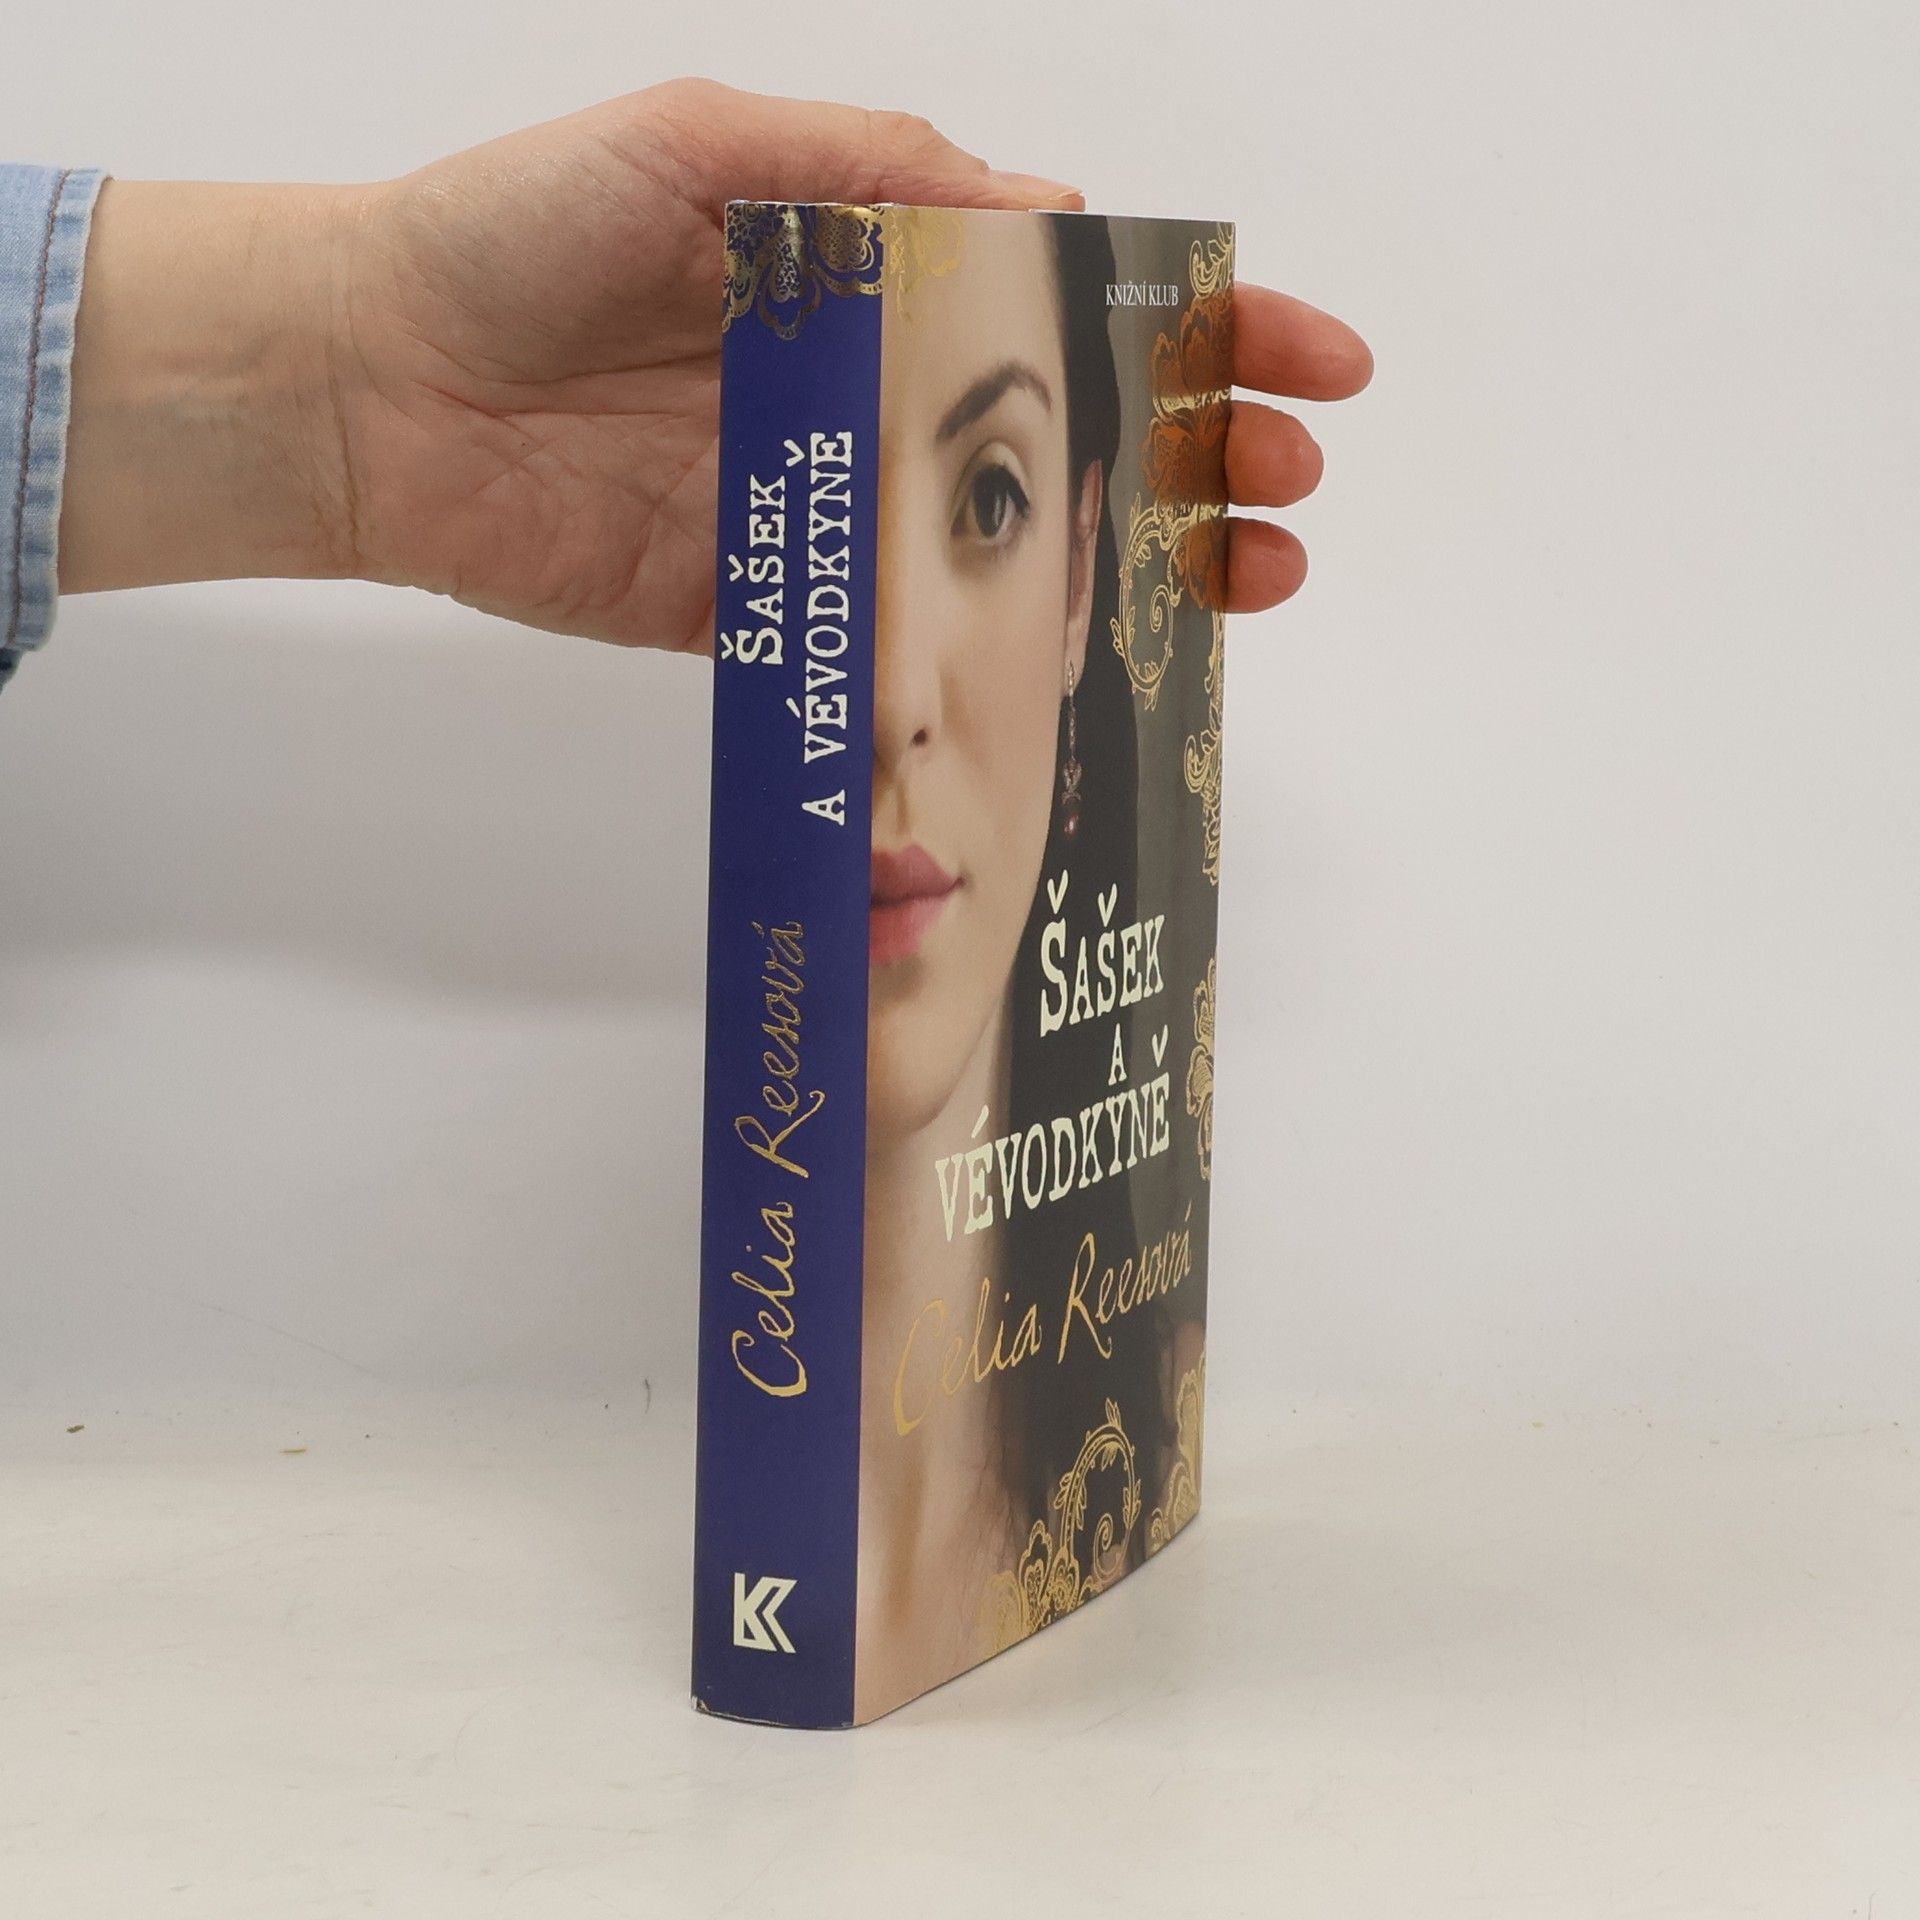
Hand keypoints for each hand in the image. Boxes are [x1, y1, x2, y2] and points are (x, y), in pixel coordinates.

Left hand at [59, 79, 1370, 647]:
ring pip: (1010, 560)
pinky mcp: (767, 614)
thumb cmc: (517, 231)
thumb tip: (1048, 210)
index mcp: (872, 278)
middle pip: (1076, 440)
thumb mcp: (702, 141)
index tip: (1303, 359)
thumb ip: (868, 168)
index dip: (1201, 329)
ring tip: (1242, 582)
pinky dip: (980, 682)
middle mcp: (870, 401)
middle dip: (1202, 460)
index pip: (1076, 302)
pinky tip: (1077, 681)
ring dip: (1137, 572)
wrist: (373, 380)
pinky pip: (889, 657)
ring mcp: (829, 516)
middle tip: (1292, 488)